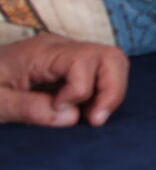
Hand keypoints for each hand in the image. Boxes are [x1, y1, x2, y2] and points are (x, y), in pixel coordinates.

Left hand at [0, 34, 126, 126]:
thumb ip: (29, 109)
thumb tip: (72, 118)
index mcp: (42, 52)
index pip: (85, 60)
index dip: (81, 90)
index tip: (61, 112)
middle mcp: (62, 48)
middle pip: (110, 56)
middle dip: (111, 90)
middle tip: (94, 121)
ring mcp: (68, 55)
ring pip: (112, 63)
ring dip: (110, 92)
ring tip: (92, 119)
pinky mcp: (69, 66)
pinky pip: (100, 73)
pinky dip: (101, 94)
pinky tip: (83, 114)